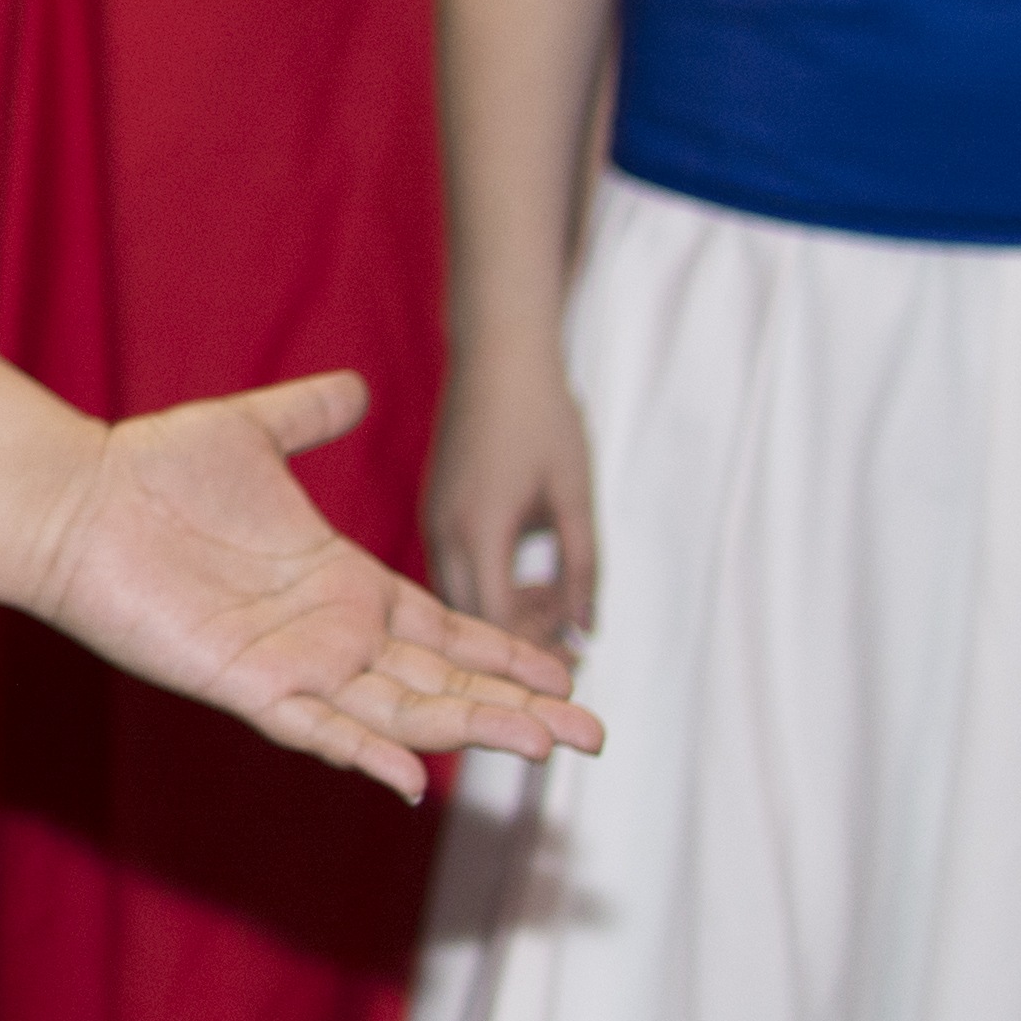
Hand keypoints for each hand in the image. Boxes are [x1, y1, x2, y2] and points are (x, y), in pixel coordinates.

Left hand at [23, 373, 602, 797]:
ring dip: (471, 728)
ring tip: (545, 747)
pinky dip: (364, 752)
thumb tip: (357, 388)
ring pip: (401, 710)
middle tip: (595, 733)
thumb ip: (308, 416)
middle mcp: (326, 632)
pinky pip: (315, 729)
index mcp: (339, 582)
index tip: (570, 672)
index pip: (445, 627)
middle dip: (519, 707)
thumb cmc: (150, 469)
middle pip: (443, 679)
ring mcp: (290, 664)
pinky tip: (416, 775)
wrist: (74, 500)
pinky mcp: (245, 684)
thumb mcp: (249, 431)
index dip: (505, 652)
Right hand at [423, 347, 600, 652]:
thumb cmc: (543, 416)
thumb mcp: (575, 495)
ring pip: (459, 597)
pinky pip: (456, 571)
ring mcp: (433, 521)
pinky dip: (490, 588)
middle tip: (573, 646)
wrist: (498, 354)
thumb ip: (583, 567)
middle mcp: (443, 533)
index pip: (495, 622)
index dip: (533, 655)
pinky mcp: (436, 510)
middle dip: (518, 644)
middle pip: (469, 619)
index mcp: (478, 531)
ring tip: (557, 604)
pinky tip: (529, 576)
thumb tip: (587, 629)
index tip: (576, 666)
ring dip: (503, 615)